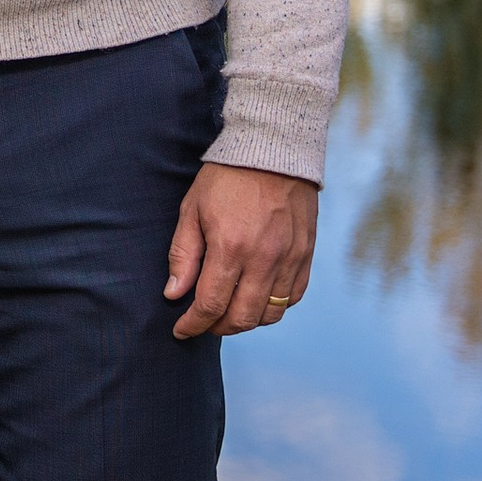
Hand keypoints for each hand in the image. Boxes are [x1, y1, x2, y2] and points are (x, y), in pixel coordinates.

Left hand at [165, 161, 318, 339]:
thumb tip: (174, 294)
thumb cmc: (226, 178)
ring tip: (230, 311)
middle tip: (205, 322)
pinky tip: (257, 298)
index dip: (193, 325)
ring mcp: (290, 258)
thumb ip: (183, 255)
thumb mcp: (192, 210)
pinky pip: (294, 297)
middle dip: (218, 328)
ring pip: (270, 314)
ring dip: (247, 320)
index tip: (182, 330)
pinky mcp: (306, 254)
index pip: (210, 304)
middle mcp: (263, 258)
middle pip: (242, 318)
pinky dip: (275, 306)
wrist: (273, 150)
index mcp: (230, 247)